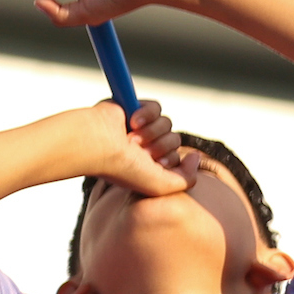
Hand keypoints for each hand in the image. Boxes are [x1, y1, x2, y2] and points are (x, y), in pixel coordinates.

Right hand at [76, 96, 195, 196]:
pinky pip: (156, 107)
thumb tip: (196, 157)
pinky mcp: (133, 108)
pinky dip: (147, 113)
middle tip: (139, 150)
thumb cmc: (123, 169)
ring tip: (132, 137)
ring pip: (166, 123)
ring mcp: (139, 128)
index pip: (176, 158)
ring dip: (152, 131)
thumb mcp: (161, 186)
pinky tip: (132, 121)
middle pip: (173, 140)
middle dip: (160, 145)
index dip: (168, 159)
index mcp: (147, 166)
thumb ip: (187, 179)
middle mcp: (143, 147)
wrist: (98, 145)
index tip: (152, 163)